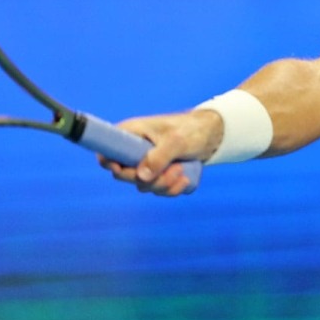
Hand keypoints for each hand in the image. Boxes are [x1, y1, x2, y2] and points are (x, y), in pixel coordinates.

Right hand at [96, 110, 221, 196]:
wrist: (213, 134)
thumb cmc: (192, 130)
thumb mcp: (177, 141)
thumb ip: (159, 157)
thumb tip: (141, 177)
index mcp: (131, 134)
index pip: (106, 152)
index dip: (109, 164)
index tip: (124, 170)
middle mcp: (134, 150)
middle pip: (124, 175)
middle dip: (148, 180)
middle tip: (172, 171)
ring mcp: (146, 163)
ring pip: (143, 185)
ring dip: (163, 185)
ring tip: (182, 172)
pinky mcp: (159, 173)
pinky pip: (158, 189)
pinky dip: (171, 189)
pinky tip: (186, 180)